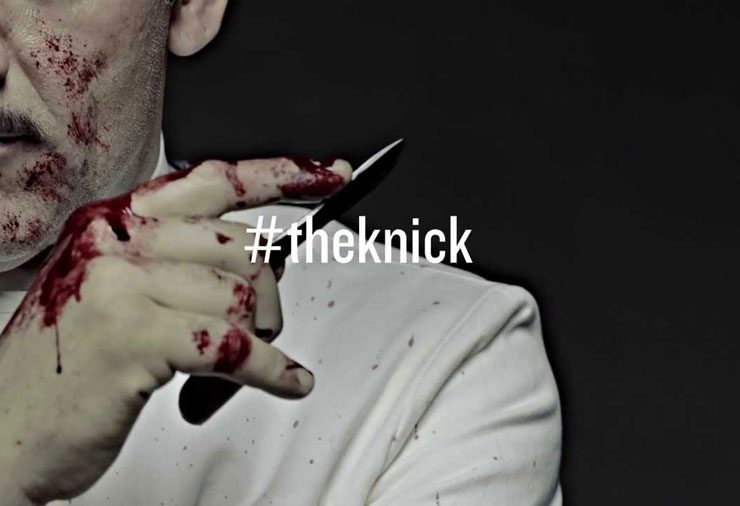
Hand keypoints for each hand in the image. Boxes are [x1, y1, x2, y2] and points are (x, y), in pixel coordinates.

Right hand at [0, 156, 351, 504]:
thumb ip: (181, 265)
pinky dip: (271, 369)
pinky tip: (288, 381)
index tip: (331, 175)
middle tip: (267, 329)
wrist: (2, 429)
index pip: (215, 180)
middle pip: (243, 246)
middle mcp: (117, 240)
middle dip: (271, 296)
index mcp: (117, 221)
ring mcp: (123, 286)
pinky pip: (234, 344)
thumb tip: (266, 264)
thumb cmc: (69, 363)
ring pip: (243, 296)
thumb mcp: (117, 292)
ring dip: (264, 337)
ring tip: (248, 364)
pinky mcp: (134, 337)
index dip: (282, 175)